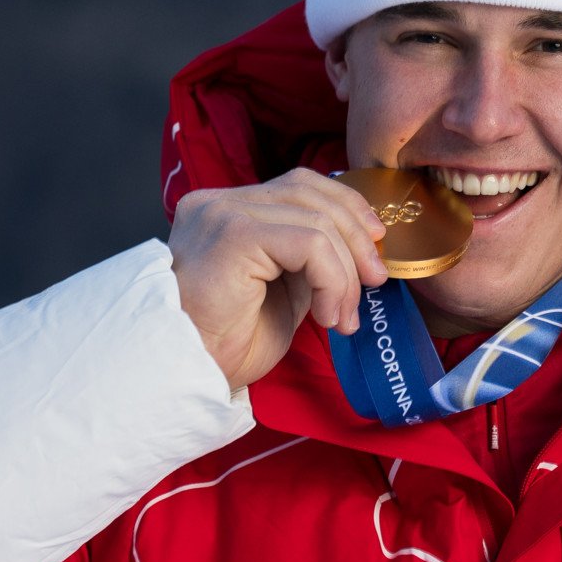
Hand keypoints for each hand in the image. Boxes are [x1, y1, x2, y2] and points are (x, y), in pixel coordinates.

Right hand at [168, 170, 387, 389]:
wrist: (186, 376)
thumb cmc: (225, 345)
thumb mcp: (280, 291)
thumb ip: (308, 261)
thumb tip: (362, 249)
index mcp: (226, 210)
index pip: (299, 185)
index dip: (346, 207)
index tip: (374, 245)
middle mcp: (218, 202)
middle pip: (310, 192)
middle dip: (356, 237)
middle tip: (376, 282)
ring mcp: (223, 214)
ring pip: (317, 221)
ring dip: (345, 273)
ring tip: (343, 317)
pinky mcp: (234, 236)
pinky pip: (310, 244)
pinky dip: (332, 281)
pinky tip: (326, 317)